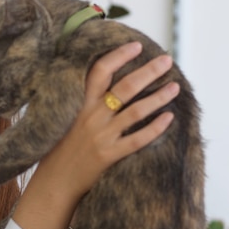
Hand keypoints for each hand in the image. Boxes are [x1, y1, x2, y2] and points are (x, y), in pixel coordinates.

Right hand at [12, 42, 177, 228]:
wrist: (54, 182)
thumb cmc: (57, 149)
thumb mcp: (62, 118)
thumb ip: (80, 102)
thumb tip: (100, 84)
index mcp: (79, 104)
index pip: (99, 72)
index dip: (118, 56)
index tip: (135, 46)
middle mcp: (91, 117)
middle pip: (125, 87)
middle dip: (148, 71)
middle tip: (166, 60)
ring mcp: (102, 136)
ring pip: (136, 111)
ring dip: (158, 97)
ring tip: (174, 86)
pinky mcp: (110, 155)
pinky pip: (138, 140)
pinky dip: (155, 128)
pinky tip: (169, 118)